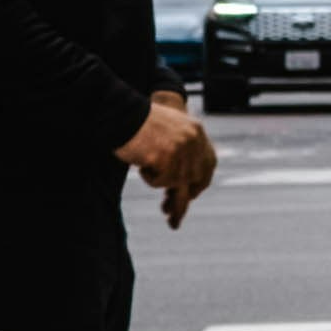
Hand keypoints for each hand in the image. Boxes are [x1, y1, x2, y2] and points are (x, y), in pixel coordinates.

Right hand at [118, 94, 214, 228]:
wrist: (121, 113)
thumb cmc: (137, 122)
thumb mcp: (168, 131)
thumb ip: (181, 147)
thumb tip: (183, 181)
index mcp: (196, 132)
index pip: (208, 163)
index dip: (200, 182)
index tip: (191, 195)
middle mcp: (193, 141)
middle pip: (195, 178)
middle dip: (183, 199)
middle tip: (172, 217)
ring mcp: (180, 149)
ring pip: (175, 182)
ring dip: (159, 182)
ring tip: (146, 171)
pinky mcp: (165, 158)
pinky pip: (159, 181)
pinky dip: (149, 178)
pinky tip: (141, 163)